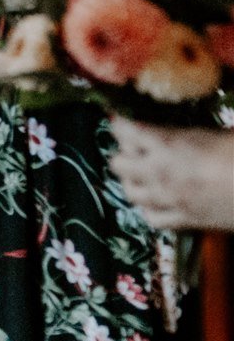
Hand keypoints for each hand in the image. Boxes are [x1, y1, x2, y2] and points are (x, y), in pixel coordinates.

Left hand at [109, 118, 233, 230]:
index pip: (123, 130)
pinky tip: (160, 201)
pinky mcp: (185, 221)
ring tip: (144, 174)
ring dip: (133, 181)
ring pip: (129, 192)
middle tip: (137, 147)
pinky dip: (150, 209)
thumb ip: (194, 130)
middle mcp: (160, 172)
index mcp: (167, 143)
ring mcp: (170, 199)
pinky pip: (151, 219)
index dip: (120, 123)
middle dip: (124, 153)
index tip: (121, 118)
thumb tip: (187, 127)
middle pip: (117, 163)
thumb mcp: (222, 132)